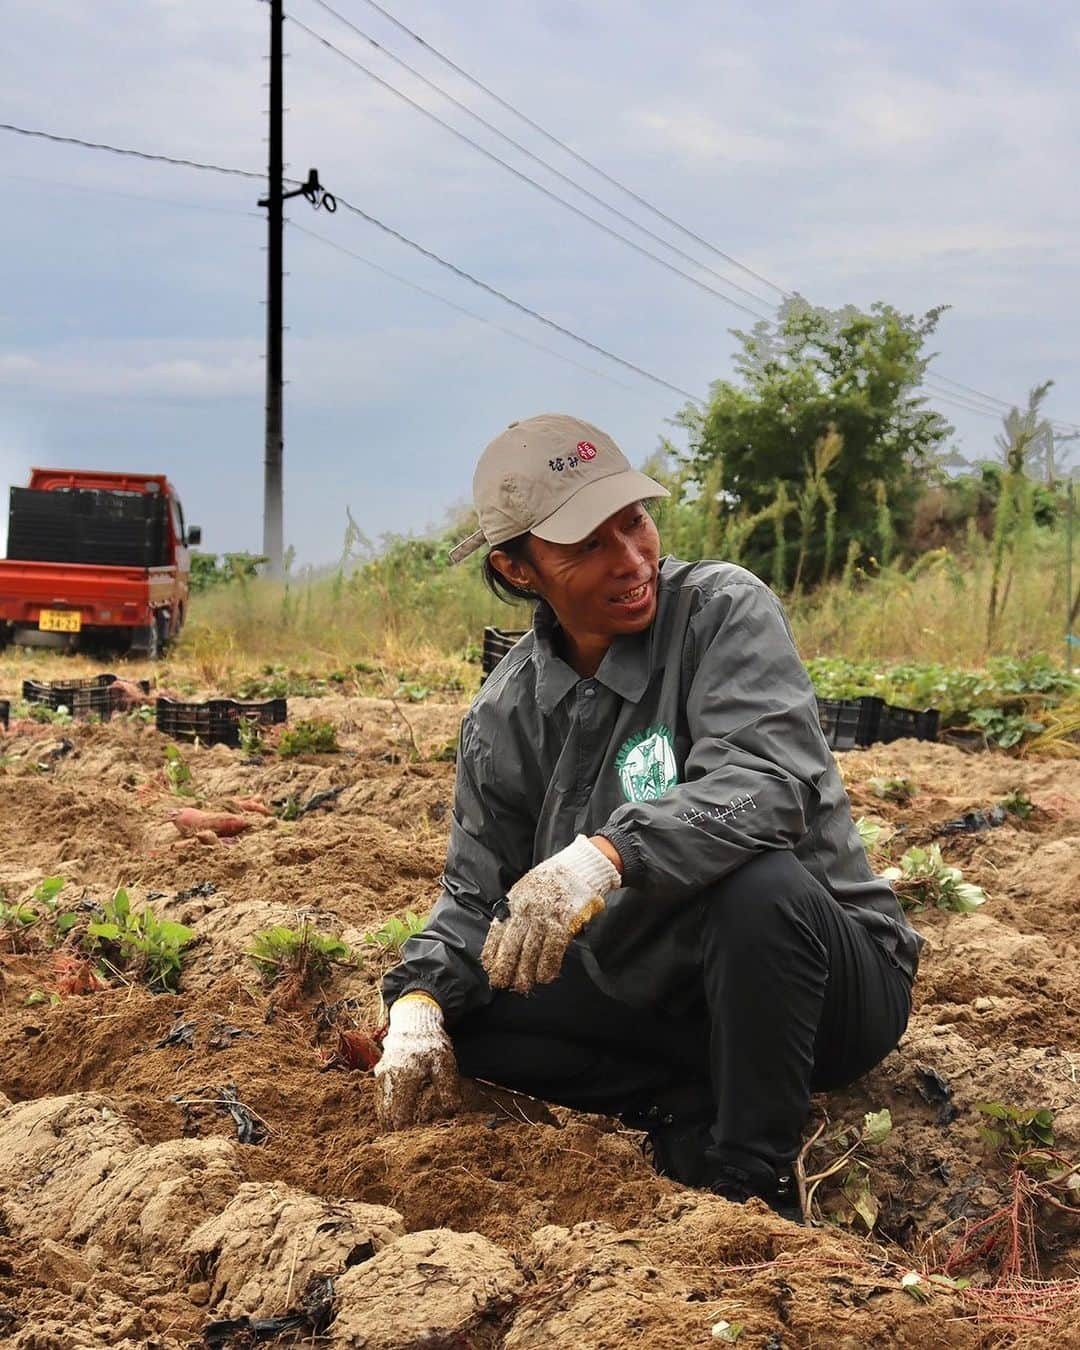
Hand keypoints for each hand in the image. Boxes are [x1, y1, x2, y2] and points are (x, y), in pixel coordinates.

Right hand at [374, 993, 460, 1129]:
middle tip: (411, 1144)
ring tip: (405, 1135)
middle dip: (397, 1132)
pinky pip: (379, 1100)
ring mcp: (380, 1077)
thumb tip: (451, 1114)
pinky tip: (398, 1119)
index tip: (419, 1141)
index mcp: (404, 1077)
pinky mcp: (379, 1075)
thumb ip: (448, 1090)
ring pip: (381, 1109)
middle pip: (387, 1116)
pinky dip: (387, 1112)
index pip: (400, 1116)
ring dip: (391, 1123)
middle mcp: (387, 1078)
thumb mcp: (445, 1064)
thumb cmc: (432, 1045)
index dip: (408, 1133)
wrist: (414, 1023)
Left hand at [481, 835, 620, 993]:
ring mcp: (545, 916)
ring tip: (523, 986)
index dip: (492, 951)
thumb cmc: (553, 879)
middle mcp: (527, 910)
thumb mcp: (526, 888)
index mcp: (515, 901)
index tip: (489, 967)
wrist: (580, 867)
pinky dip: (549, 965)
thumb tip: (505, 935)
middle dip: (506, 967)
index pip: (498, 931)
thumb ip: (516, 909)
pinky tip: (545, 977)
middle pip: (512, 945)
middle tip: (502, 983)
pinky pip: (553, 949)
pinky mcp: (564, 922)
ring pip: (531, 951)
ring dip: (526, 972)